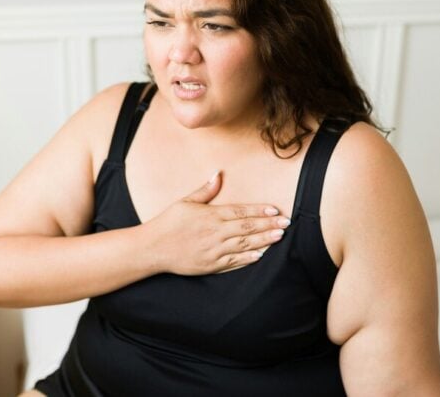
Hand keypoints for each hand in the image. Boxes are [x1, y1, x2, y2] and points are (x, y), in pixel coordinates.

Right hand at [144, 171, 290, 275]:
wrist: (153, 248)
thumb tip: (218, 174)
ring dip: (264, 240)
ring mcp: (214, 250)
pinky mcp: (210, 265)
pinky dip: (248, 258)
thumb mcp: (185, 202)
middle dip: (269, 225)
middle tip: (286, 222)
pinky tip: (260, 254)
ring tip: (279, 236)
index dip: (260, 211)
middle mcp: (215, 233)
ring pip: (244, 244)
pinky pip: (234, 262)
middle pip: (247, 228)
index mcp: (210, 215)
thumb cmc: (168, 223)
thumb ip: (205, 190)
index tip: (275, 210)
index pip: (241, 212)